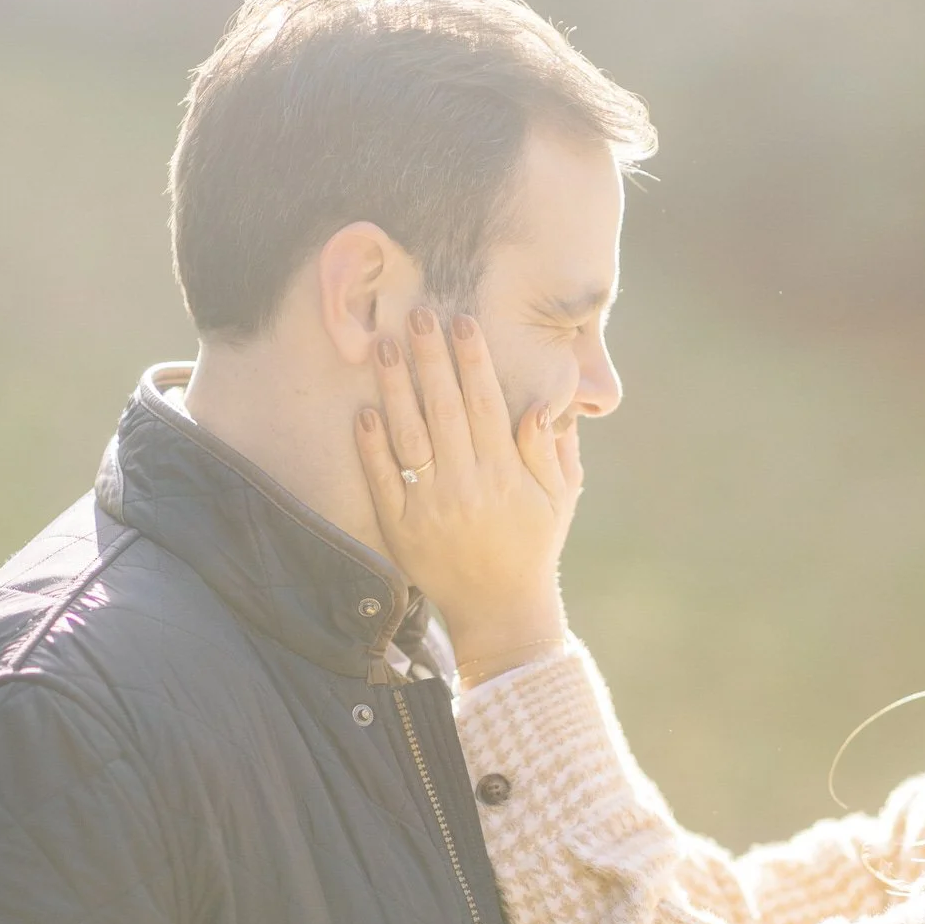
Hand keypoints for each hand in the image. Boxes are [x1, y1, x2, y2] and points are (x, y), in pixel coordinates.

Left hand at [355, 308, 581, 684]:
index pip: (486, 403)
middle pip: (443, 409)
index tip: (462, 322)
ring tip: (384, 346)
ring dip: (396, 388)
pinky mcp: (402, 527)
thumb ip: (551, 450)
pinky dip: (372, 445)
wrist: (501, 610)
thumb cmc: (533, 545)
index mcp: (507, 474)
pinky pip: (383, 478)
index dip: (473, 360)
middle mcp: (467, 486)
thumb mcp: (559, 499)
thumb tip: (539, 406)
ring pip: (409, 435)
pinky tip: (365, 410)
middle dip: (430, 358)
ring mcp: (431, 507)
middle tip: (416, 313)